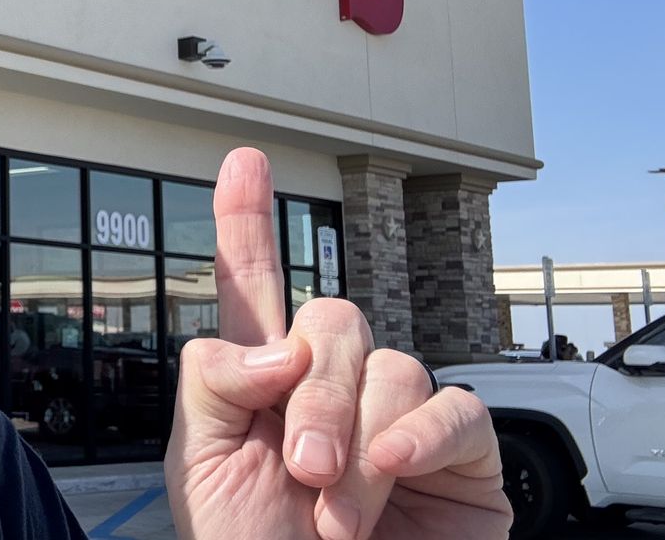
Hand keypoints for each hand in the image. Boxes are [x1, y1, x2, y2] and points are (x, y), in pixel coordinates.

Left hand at [163, 148, 511, 539]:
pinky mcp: (462, 458)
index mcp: (262, 384)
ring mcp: (401, 419)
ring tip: (335, 512)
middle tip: (303, 471)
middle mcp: (334, 389)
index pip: (254, 286)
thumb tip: (276, 344)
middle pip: (335, 321)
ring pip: (393, 366)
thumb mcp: (201, 470)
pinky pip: (454, 408)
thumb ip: (216, 384)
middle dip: (316, 394)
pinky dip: (419, 436)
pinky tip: (391, 471)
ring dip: (358, 439)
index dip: (246, 222)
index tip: (242, 159)